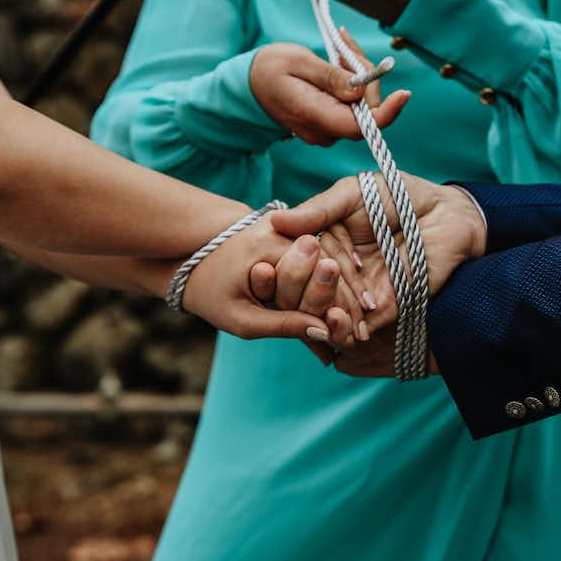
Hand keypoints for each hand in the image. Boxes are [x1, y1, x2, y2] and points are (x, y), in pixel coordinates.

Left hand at [182, 213, 364, 341]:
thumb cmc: (212, 295)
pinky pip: (319, 255)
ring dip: (346, 287)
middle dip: (350, 295)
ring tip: (366, 316)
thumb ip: (283, 325)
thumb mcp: (242, 318)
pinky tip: (350, 301)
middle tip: (369, 324)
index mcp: (268, 246)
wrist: (191, 260)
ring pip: (328, 258)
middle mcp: (282, 229)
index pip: (319, 272)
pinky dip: (334, 279)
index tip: (359, 331)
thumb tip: (324, 332)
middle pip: (329, 263)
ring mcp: (287, 227)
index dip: (341, 303)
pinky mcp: (289, 232)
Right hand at [250, 42, 409, 146]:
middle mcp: (325, 130)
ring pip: (363, 105)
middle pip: (368, 110)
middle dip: (367, 76)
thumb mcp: (298, 63)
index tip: (404, 93)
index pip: (361, 126)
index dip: (388, 112)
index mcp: (315, 117)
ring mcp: (328, 129)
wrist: (247, 86)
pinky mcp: (331, 121)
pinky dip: (353, 81)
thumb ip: (331, 78)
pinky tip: (338, 60)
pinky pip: (354, 104)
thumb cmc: (268, 70)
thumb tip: (360, 92)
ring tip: (338, 47)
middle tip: (345, 43)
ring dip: (359, 74)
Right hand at [270, 173, 487, 375]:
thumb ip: (318, 210)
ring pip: (327, 314)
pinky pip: (358, 327)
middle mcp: (336, 272)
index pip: (293, 264)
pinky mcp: (384, 309)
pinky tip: (341, 325)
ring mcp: (358, 293)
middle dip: (298, 294)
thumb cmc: (400, 194)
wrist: (447, 213)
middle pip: (305, 293)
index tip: (263, 271)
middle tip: (298, 286)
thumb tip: (275, 221)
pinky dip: (346, 330)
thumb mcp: (352, 194)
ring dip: (319, 315)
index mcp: (323, 243)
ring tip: (318, 309)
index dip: (279, 270)